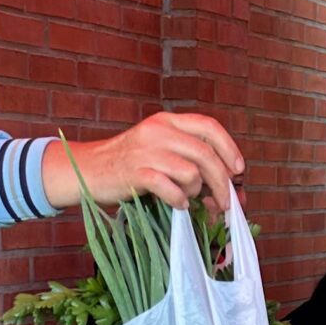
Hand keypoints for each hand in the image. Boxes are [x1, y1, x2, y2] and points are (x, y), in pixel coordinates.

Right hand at [46, 113, 244, 216]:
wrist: (87, 169)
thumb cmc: (128, 164)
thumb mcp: (157, 146)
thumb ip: (187, 156)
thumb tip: (225, 184)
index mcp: (167, 121)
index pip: (208, 127)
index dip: (229, 148)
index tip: (238, 170)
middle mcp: (158, 131)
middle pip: (205, 154)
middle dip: (221, 182)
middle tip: (225, 202)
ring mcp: (147, 151)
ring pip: (191, 172)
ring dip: (195, 191)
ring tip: (186, 197)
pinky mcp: (137, 173)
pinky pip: (171, 189)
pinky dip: (179, 200)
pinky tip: (177, 203)